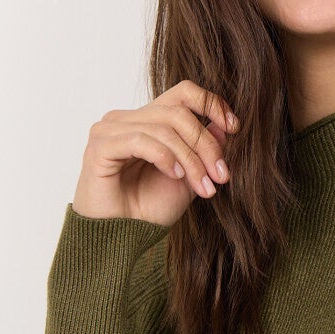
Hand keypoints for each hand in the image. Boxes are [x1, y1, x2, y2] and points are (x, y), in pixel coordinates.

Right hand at [71, 80, 236, 226]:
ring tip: (203, 187)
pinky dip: (164, 157)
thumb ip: (203, 150)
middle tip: (221, 175)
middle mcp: (126, 119)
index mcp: (146, 121)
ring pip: (163, 128)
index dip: (211, 104)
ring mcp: (109, 130)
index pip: (183, 93)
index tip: (235, 127)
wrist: (120, 240)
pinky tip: (175, 176)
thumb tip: (225, 125)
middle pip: (178, 113)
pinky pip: (140, 140)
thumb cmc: (148, 211)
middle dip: (205, 145)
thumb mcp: (188, 178)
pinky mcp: (99, 146)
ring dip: (190, 159)